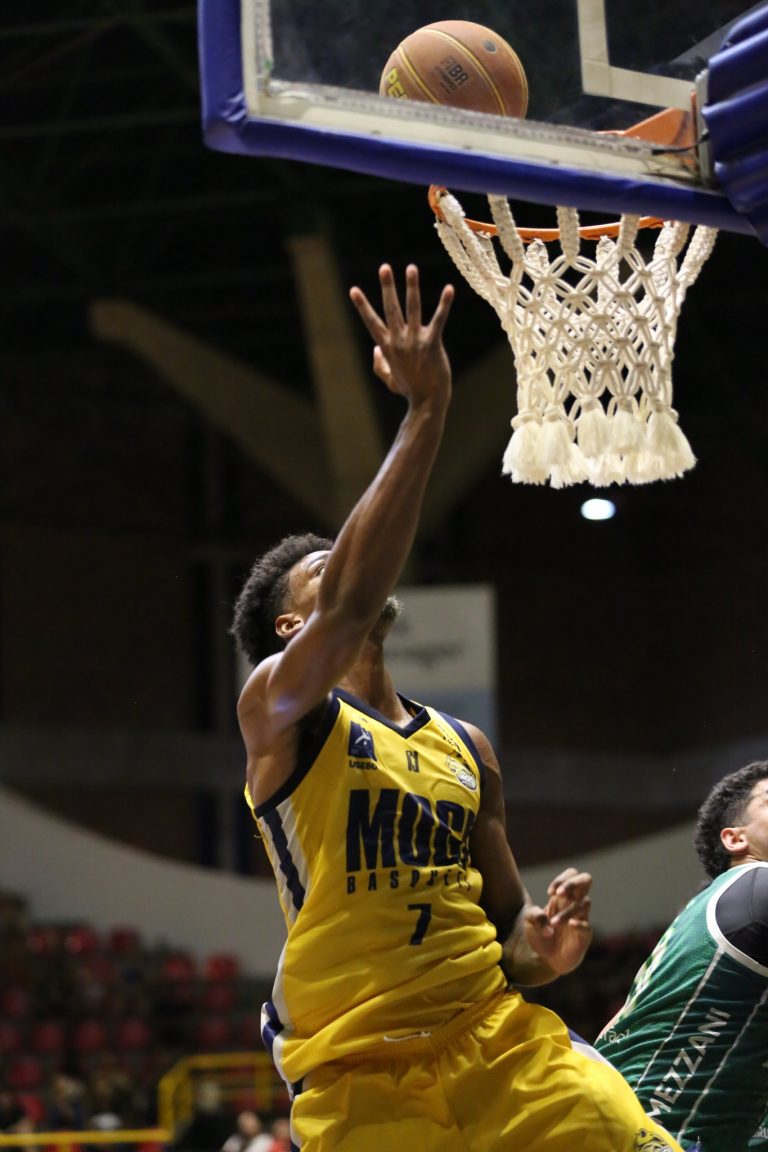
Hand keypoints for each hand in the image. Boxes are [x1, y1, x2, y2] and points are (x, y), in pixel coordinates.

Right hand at [349, 264, 453, 409]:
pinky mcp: (432, 344)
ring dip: (411, 287)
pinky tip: (449, 289)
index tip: (353, 290)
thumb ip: (379, 365)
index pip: (372, 322)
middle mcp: (399, 341)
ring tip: (411, 268)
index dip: (362, 306)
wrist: (428, 402)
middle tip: (384, 267)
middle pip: (391, 309)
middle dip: (387, 287)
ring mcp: (415, 342)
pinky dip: (444, 304)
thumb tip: (374, 349)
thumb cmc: (410, 390)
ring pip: (412, 309)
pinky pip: (438, 320)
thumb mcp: (389, 379)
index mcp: (387, 347)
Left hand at [523, 868, 592, 975]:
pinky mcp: (584, 935)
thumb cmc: (539, 934)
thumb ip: (535, 915)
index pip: (572, 874)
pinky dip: (579, 924)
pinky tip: (570, 925)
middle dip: (574, 882)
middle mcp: (574, 903)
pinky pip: (587, 926)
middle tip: (559, 894)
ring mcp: (581, 918)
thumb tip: (549, 922)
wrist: (543, 959)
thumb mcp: (529, 921)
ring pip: (584, 903)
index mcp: (562, 896)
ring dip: (567, 911)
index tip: (550, 893)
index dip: (563, 879)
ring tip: (553, 924)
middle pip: (586, 880)